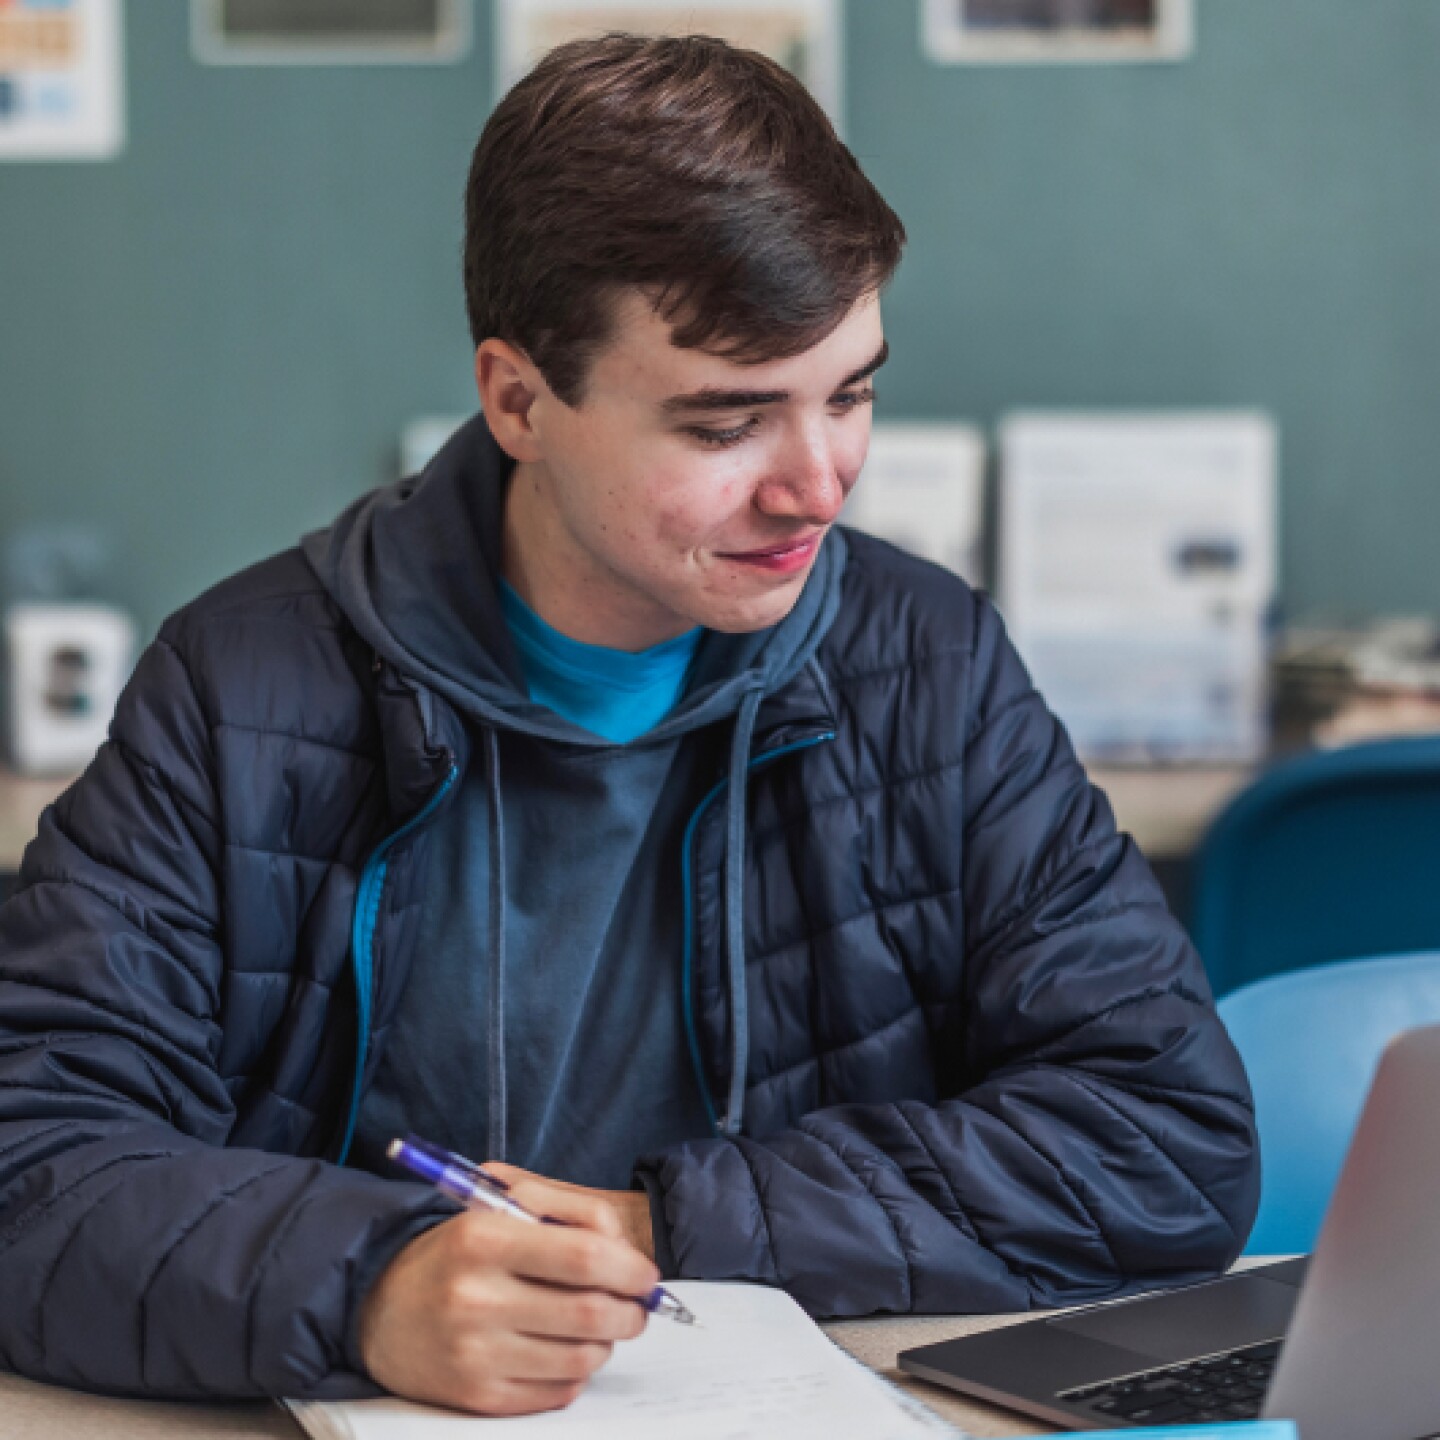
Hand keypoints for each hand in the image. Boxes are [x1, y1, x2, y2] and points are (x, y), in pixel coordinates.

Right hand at [358, 1170, 659, 1415]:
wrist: (378, 1304)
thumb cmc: (456, 1249)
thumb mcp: (500, 1204)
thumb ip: (568, 1212)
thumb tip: (625, 1249)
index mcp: (483, 1238)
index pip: (584, 1257)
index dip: (630, 1268)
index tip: (646, 1274)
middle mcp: (476, 1297)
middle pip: (590, 1312)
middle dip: (631, 1311)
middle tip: (637, 1306)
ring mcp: (474, 1353)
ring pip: (580, 1357)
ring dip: (606, 1342)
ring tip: (599, 1326)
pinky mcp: (475, 1396)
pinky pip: (556, 1392)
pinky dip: (576, 1373)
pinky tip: (564, 1351)